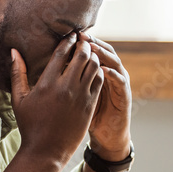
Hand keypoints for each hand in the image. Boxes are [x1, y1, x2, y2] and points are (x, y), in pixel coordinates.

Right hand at [10, 34, 104, 166]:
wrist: (46, 151)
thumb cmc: (30, 125)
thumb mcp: (19, 99)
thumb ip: (17, 73)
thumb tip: (14, 51)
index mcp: (47, 84)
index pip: (61, 53)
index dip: (68, 41)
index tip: (70, 35)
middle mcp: (65, 88)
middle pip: (81, 56)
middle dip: (84, 45)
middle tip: (83, 40)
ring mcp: (80, 97)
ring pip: (93, 67)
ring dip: (93, 57)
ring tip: (89, 53)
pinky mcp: (90, 106)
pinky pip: (99, 82)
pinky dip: (99, 72)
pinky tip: (95, 69)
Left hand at [77, 32, 131, 160]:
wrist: (107, 136)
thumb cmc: (87, 117)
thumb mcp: (76, 96)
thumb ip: (67, 81)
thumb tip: (48, 69)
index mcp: (96, 73)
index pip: (89, 51)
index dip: (80, 43)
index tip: (67, 36)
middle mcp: (110, 73)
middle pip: (103, 51)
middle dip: (92, 43)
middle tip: (80, 35)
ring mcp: (118, 84)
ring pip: (114, 62)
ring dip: (103, 53)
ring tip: (92, 47)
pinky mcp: (124, 96)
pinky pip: (120, 81)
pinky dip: (113, 74)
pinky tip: (103, 69)